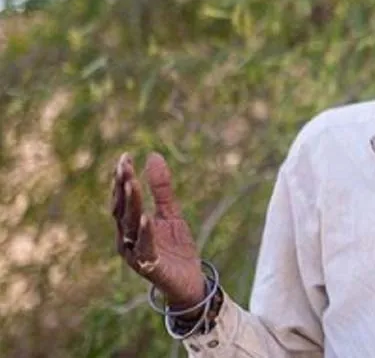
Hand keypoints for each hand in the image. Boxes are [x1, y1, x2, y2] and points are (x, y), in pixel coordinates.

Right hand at [111, 152, 205, 310]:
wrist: (190, 280)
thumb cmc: (175, 247)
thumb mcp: (171, 213)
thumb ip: (162, 189)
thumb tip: (153, 155)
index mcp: (130, 226)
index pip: (122, 199)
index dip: (122, 179)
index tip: (125, 157)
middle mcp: (127, 239)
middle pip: (122, 210)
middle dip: (123, 187)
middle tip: (124, 165)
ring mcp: (136, 253)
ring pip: (129, 226)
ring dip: (131, 205)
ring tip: (132, 184)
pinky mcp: (150, 266)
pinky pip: (145, 248)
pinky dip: (145, 233)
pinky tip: (146, 218)